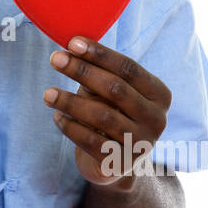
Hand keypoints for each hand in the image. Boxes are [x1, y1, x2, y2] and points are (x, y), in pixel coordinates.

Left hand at [43, 36, 171, 190]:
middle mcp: (157, 120)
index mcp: (159, 95)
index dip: (100, 54)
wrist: (115, 162)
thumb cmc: (112, 113)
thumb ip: (99, 71)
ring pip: (102, 115)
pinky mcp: (121, 164)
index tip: (72, 43)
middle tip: (55, 59)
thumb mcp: (111, 91)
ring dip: (70, 101)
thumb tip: (72, 47)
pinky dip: (69, 126)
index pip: (129, 68)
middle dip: (82, 70)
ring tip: (48, 93)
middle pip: (116, 88)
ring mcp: (141, 144)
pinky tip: (57, 116)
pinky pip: (90, 140)